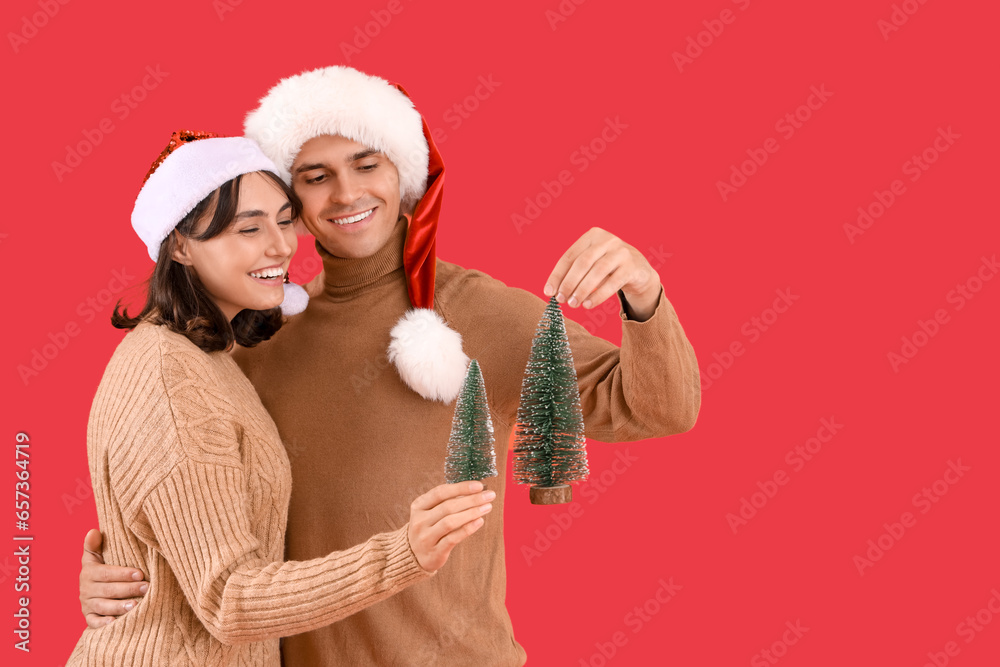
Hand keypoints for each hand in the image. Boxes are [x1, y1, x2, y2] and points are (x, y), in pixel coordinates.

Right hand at [80, 529, 147, 628]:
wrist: (94, 590)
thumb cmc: (103, 569)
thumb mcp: (96, 557)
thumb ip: (95, 546)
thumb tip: (93, 531)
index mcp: (89, 572)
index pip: (105, 573)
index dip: (122, 573)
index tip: (140, 574)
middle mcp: (86, 590)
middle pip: (107, 590)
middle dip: (128, 589)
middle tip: (147, 588)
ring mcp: (87, 605)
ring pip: (103, 606)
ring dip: (119, 606)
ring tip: (135, 606)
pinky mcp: (89, 618)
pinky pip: (94, 622)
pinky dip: (103, 623)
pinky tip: (115, 621)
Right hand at [407, 481, 493, 572]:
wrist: (413, 556)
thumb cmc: (428, 528)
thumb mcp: (430, 512)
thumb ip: (447, 501)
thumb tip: (474, 490)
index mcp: (418, 506)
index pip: (440, 492)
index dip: (460, 487)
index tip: (479, 485)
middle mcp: (420, 521)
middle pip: (448, 506)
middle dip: (471, 499)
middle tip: (489, 495)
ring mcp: (426, 537)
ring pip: (450, 522)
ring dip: (471, 513)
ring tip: (487, 507)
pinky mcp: (434, 552)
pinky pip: (453, 538)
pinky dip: (468, 529)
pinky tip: (479, 521)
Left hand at [544, 227, 661, 320]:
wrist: (639, 271)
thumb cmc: (608, 267)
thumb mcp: (592, 263)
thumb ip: (574, 272)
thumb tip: (554, 291)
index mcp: (592, 236)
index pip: (569, 256)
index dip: (557, 275)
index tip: (548, 292)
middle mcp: (607, 240)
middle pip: (583, 263)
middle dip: (569, 283)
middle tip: (561, 300)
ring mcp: (621, 252)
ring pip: (597, 272)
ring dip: (582, 290)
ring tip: (573, 304)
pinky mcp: (632, 266)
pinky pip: (613, 283)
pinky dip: (598, 295)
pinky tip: (588, 304)